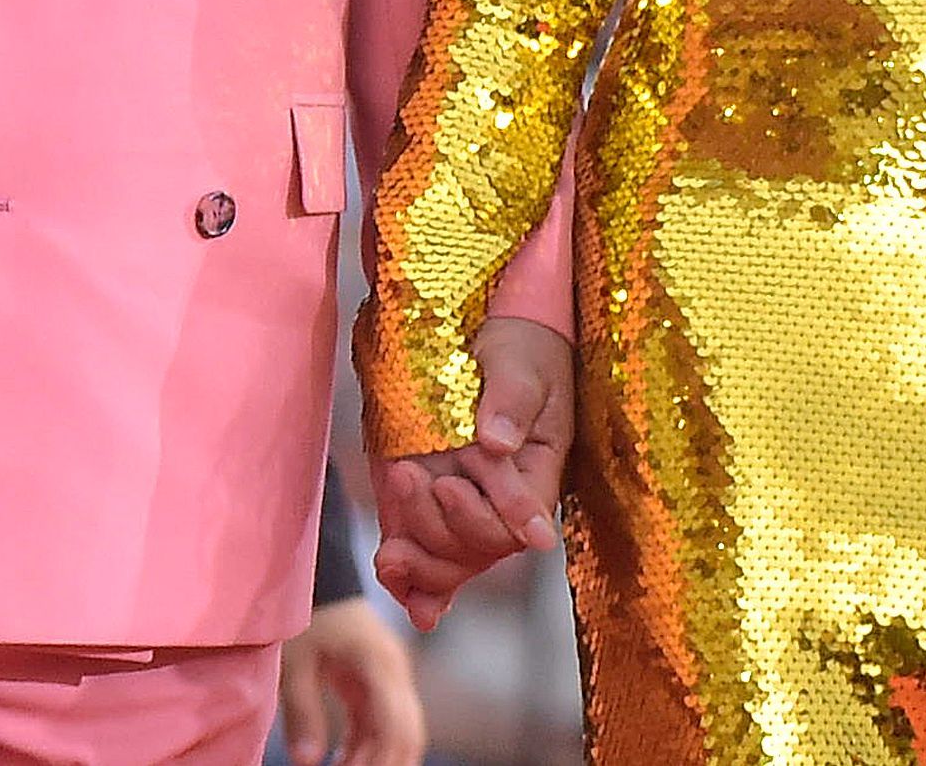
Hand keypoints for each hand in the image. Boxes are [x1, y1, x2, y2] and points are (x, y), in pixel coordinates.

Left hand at [277, 594, 426, 765]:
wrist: (320, 582)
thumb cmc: (307, 616)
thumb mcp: (295, 663)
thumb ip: (302, 712)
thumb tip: (306, 762)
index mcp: (379, 664)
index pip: (397, 726)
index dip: (382, 761)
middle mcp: (395, 674)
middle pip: (408, 735)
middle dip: (385, 765)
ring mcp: (391, 680)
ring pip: (398, 733)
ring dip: (374, 760)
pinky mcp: (380, 685)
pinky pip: (381, 725)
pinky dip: (366, 748)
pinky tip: (340, 762)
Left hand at [371, 316, 572, 629]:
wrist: (488, 334)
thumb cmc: (518, 350)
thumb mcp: (520, 364)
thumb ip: (511, 401)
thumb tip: (497, 441)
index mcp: (535, 475)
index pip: (515, 523)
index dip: (482, 519)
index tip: (448, 485)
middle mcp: (500, 502)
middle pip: (477, 549)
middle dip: (439, 528)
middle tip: (409, 477)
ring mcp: (463, 507)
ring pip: (448, 561)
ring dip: (418, 561)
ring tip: (390, 545)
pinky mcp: (428, 505)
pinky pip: (426, 558)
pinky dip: (411, 582)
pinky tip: (401, 592)